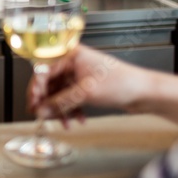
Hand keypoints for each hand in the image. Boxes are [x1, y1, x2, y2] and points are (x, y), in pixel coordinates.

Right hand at [27, 45, 145, 124]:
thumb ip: (60, 102)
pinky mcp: (87, 85)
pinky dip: (72, 109)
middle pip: (51, 83)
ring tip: (64, 122)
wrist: (144, 92)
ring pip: (61, 93)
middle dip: (49, 102)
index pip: (43, 70)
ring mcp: (80, 74)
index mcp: (71, 54)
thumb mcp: (85, 93)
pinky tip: (78, 119)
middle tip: (43, 116)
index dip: (36, 89)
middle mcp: (74, 62)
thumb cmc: (122, 83)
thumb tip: (41, 110)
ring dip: (61, 109)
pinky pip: (71, 98)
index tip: (33, 105)